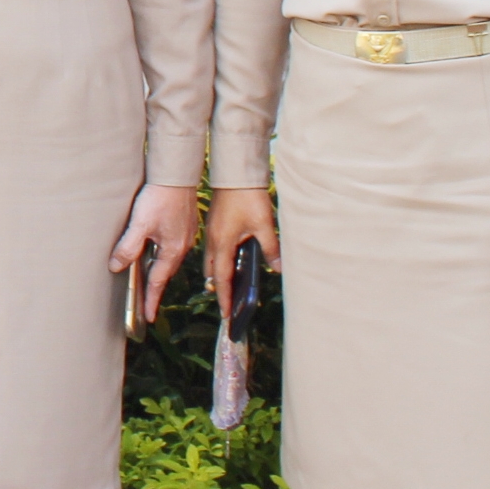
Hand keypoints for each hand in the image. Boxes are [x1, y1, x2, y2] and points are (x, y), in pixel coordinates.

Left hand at [110, 183, 199, 325]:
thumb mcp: (139, 224)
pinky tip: (155, 252)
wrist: (176, 175)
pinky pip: (171, 248)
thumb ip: (128, 247)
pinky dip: (162, 256)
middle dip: (155, 288)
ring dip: (158, 271)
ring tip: (148, 281)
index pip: (158, 281)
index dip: (151, 300)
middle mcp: (181, 246)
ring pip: (168, 260)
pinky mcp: (184, 225)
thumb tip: (116, 267)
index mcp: (172, 250)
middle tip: (145, 303)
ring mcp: (184, 236)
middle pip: (165, 272)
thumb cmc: (159, 198)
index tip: (148, 317)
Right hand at [203, 183, 279, 319]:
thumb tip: (278, 268)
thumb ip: (271, 249)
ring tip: (230, 284)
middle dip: (219, 288)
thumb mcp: (264, 225)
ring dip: (219, 273)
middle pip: (212, 272)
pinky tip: (233, 258)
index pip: (222, 279)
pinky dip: (220, 259)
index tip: (226, 314)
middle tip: (228, 302)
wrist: (235, 174)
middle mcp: (213, 240)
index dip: (224, 298)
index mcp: (222, 244)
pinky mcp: (215, 224)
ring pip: (211, 260)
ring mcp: (212, 232)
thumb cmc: (248, 197)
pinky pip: (214, 248)